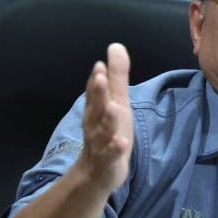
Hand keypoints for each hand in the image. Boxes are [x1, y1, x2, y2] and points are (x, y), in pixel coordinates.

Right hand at [80, 43, 132, 193]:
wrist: (98, 172)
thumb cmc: (109, 131)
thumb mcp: (116, 102)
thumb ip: (117, 76)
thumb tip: (115, 46)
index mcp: (98, 109)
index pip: (95, 92)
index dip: (97, 80)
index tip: (100, 65)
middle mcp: (96, 124)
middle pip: (96, 107)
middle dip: (98, 93)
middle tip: (101, 77)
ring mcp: (100, 143)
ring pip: (102, 130)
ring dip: (107, 119)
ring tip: (113, 107)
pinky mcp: (108, 161)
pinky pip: (110, 154)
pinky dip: (115, 148)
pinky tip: (121, 142)